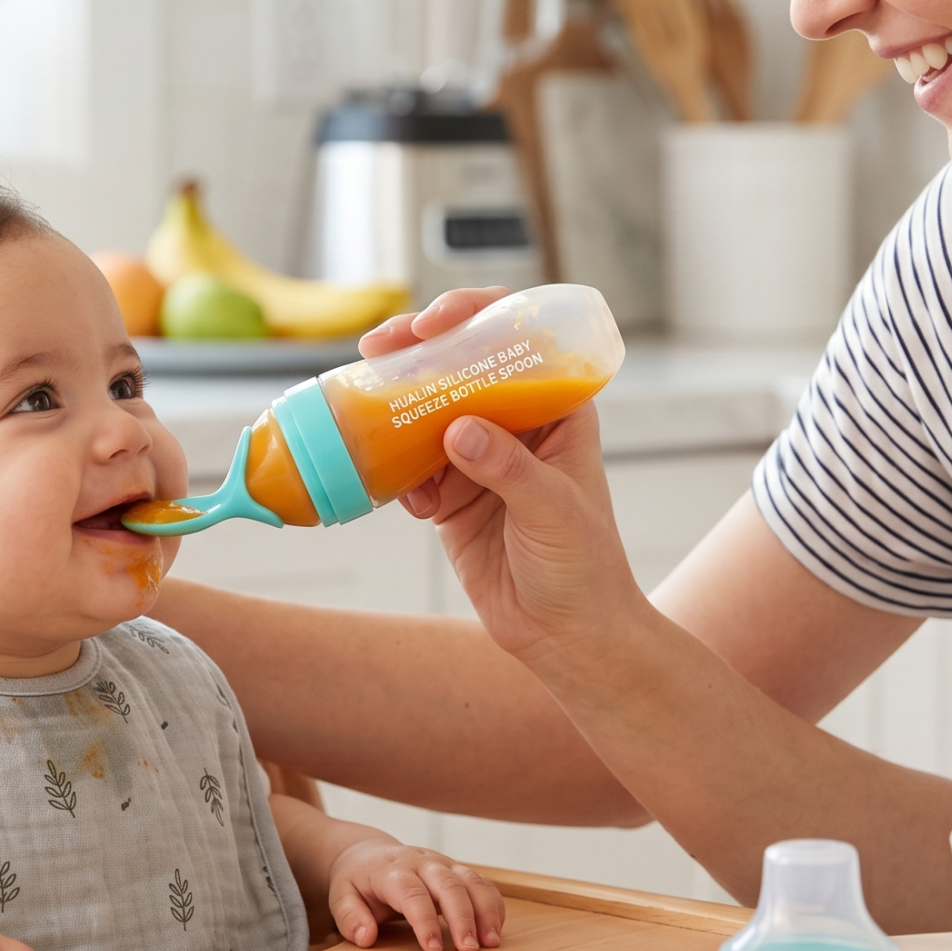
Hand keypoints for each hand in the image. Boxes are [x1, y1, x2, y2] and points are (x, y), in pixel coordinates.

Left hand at [326, 838, 505, 950]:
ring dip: (485, 910)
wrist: (366, 853)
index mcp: (391, 870)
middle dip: (463, 916)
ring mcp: (442, 864)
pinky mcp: (456, 870)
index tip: (432, 950)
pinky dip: (493, 904)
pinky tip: (496, 929)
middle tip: (469, 949)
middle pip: (449, 884)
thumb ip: (349, 917)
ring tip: (491, 943)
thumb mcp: (341, 897)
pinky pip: (482, 882)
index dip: (424, 920)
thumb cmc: (356, 881)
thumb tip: (366, 936)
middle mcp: (421, 862)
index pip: (411, 892)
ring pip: (472, 880)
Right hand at [361, 289, 650, 659]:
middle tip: (378, 346)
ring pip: (426, 410)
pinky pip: (410, 466)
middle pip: (460, 363)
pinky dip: (397, 473)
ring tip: (367, 408)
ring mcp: (478, 457)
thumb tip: (459, 429)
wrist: (566, 636)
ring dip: (394, 408)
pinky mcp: (450, 495)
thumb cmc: (584, 567)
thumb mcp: (554, 510)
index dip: (477, 314)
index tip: (437, 321)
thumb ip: (509, 468)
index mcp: (558, 409)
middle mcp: (515, 423)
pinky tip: (410, 498)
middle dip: (418, 349)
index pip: (518, 339)